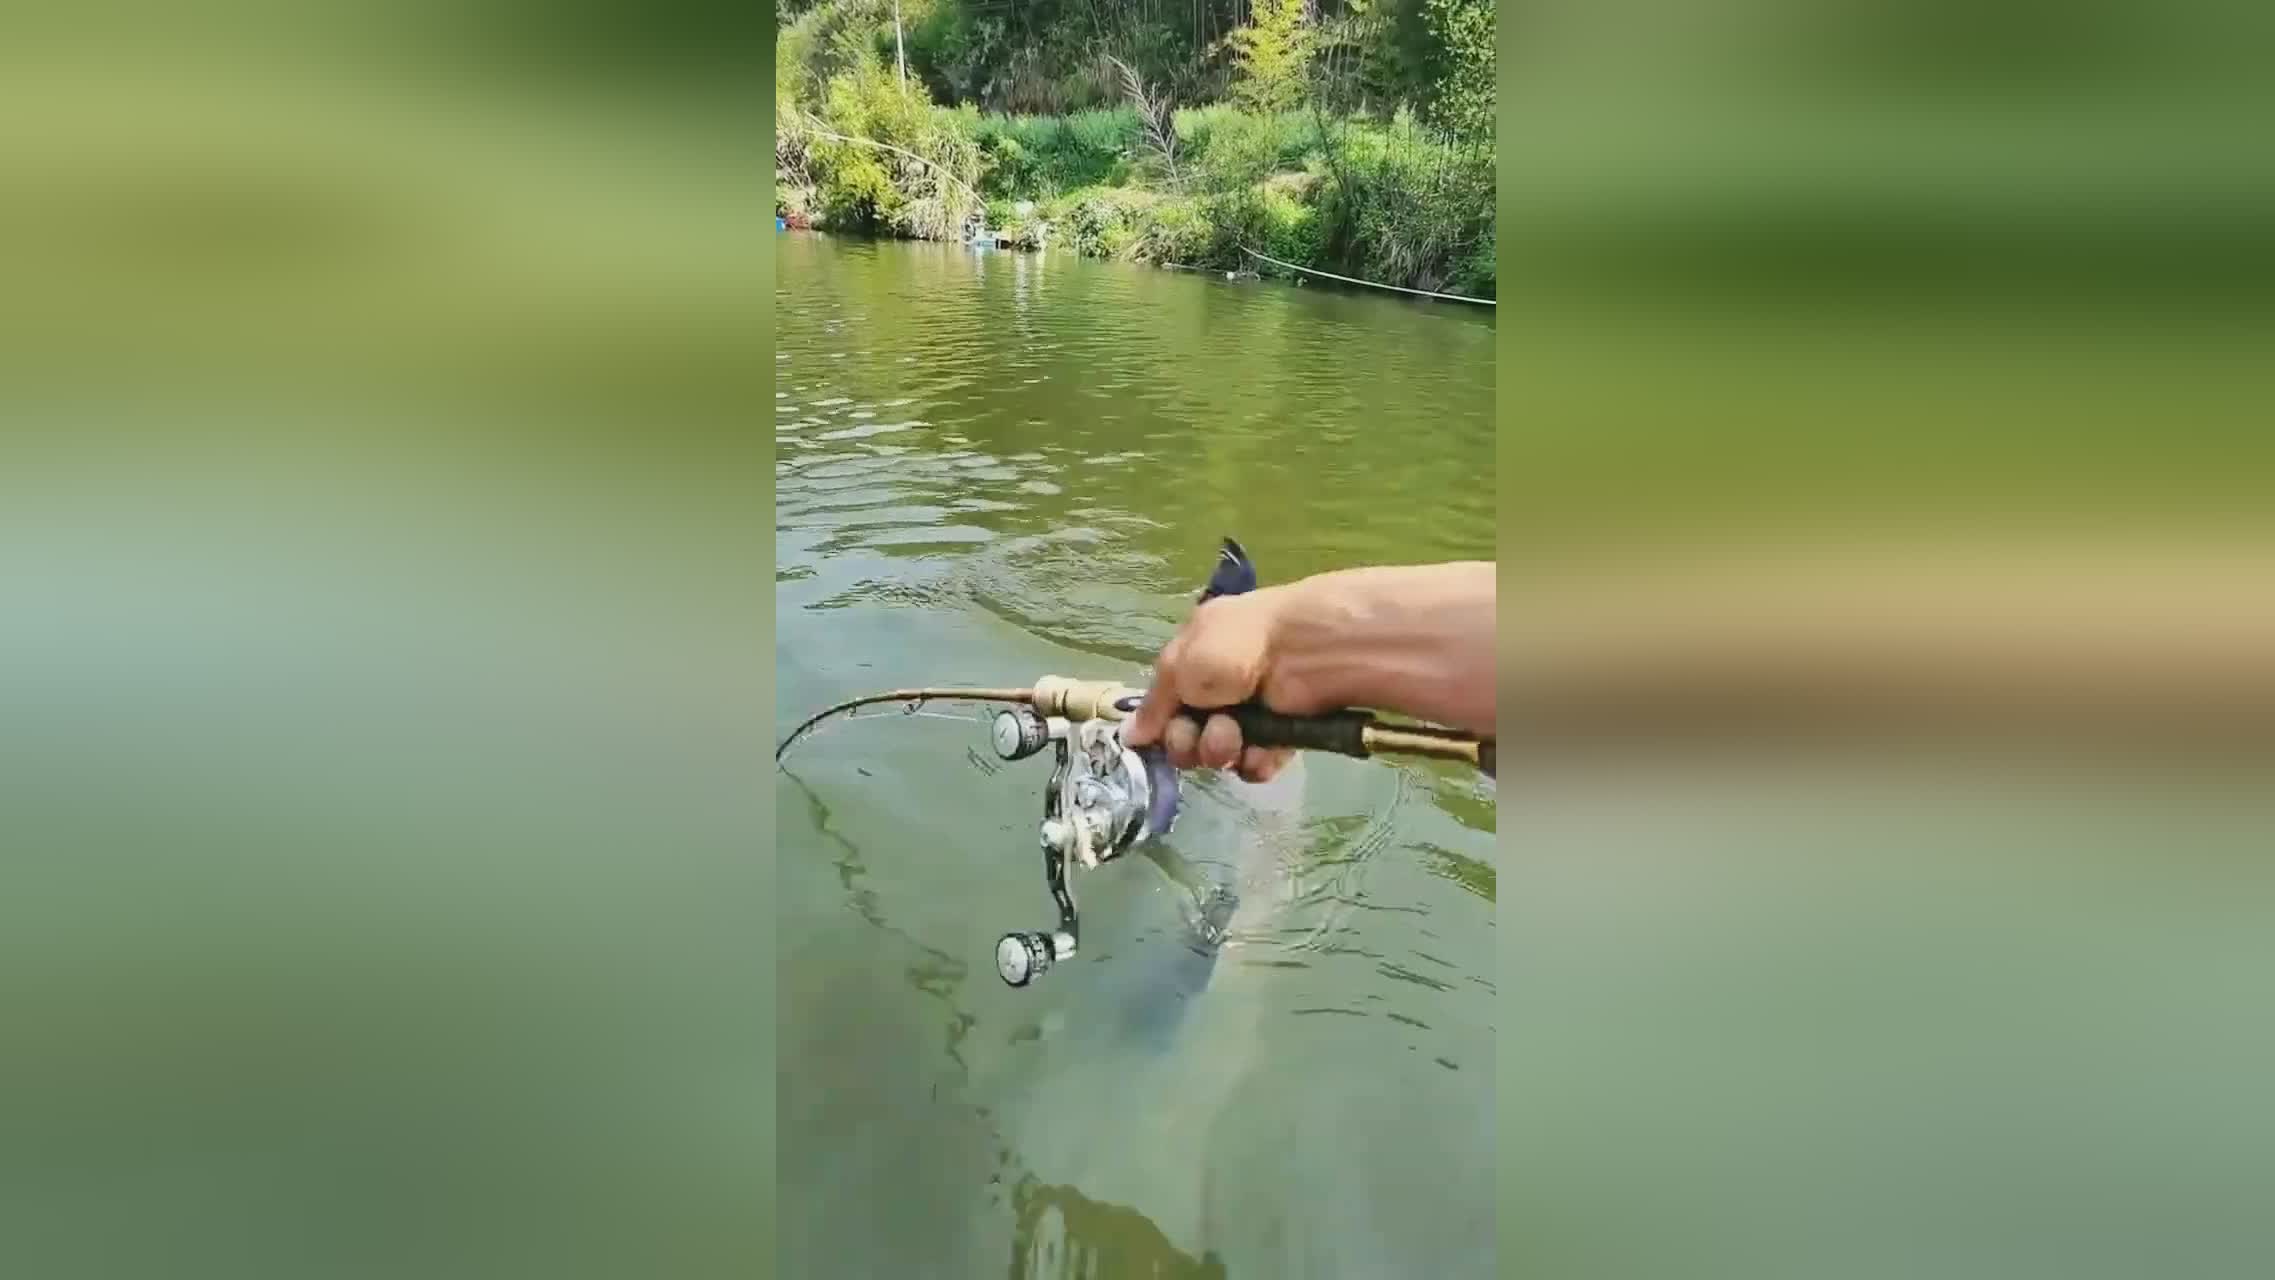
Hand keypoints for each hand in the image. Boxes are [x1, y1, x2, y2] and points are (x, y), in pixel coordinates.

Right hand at [1123, 589, 1316, 783]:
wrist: (1303, 651)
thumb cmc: (1233, 646)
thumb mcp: (1179, 664)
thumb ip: (1154, 705)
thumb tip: (1129, 737)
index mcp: (1193, 660)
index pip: (1164, 705)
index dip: (1158, 724)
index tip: (1155, 734)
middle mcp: (1219, 688)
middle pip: (1186, 737)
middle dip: (1185, 742)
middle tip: (1197, 731)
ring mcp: (1250, 714)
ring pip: (1218, 754)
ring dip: (1218, 749)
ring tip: (1233, 732)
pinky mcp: (1281, 736)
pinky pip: (1255, 764)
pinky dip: (1254, 762)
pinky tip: (1258, 751)